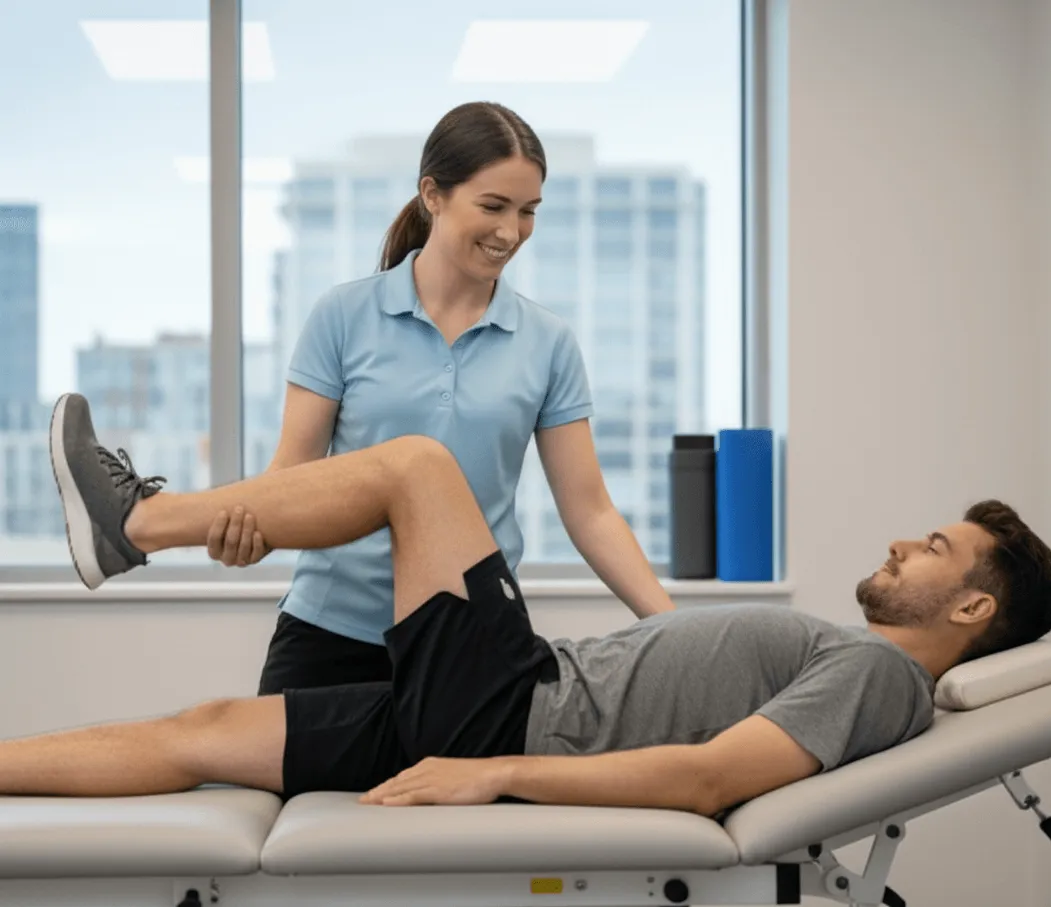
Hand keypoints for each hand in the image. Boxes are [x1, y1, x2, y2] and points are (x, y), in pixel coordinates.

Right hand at [207, 506, 270, 566]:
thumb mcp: (225, 523)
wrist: (256, 536)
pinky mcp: (254, 560)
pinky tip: (258, 532)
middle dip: (235, 523)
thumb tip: (203, 498)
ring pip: (243, 546)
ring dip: (246, 530)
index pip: (214, 539)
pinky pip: (256, 554)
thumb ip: (220, 517)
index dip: (218, 525)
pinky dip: (256, 543)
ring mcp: (240, 562)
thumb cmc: (235, 525)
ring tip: (250, 516)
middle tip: (239, 508)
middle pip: (230, 541)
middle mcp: (226, 559)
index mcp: (214, 552)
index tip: (223, 511)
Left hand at [359, 756, 512, 806]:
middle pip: (396, 782)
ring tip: (367, 804)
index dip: (386, 786)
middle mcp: (426, 769)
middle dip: (378, 792)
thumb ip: (439, 784)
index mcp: (430, 765)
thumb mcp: (453, 778)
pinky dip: (397, 800)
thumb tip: (431, 795)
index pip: (402, 777)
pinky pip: (412, 796)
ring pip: (400, 788)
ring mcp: (431, 779)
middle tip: (363, 801)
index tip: (373, 794)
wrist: (493, 773)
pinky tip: (386, 804)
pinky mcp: (437, 790)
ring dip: (381, 796)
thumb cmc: (477, 778)